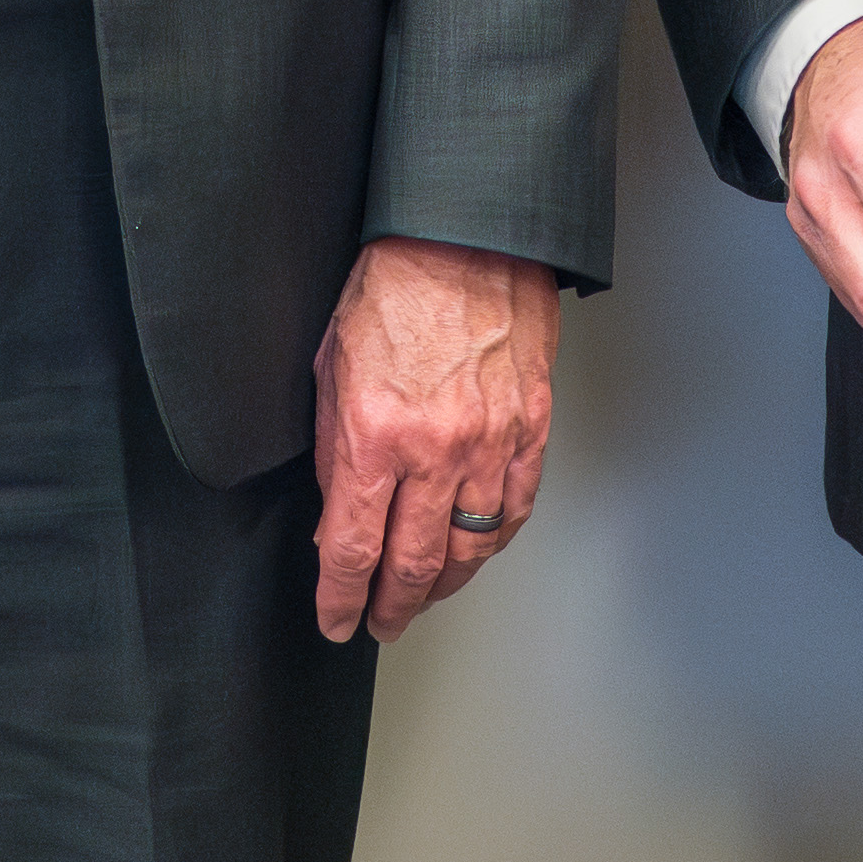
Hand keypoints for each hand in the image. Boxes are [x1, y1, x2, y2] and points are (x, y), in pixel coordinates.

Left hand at [311, 234, 560, 642]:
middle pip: (413, 563)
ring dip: (442, 584)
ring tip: (423, 596)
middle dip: (392, 606)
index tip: (336, 620)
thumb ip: (336, 454)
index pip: (354, 547)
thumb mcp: (331, 370)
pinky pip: (513, 510)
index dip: (342, 597)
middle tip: (380, 622)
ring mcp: (490, 443)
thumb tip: (337, 519)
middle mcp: (436, 449)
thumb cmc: (392, 289)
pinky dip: (492, 543)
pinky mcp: (530, 430)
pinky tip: (474, 552)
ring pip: (469, 548)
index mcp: (376, 433)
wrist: (465, 239)